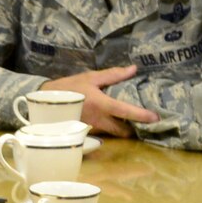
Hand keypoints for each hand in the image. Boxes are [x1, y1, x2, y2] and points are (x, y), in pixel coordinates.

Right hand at [45, 66, 160, 136]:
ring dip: (125, 129)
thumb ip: (113, 74)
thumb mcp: (90, 77)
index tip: (156, 118)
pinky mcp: (88, 131)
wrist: (45, 102)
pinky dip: (114, 129)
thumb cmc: (68, 88)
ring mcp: (93, 128)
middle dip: (135, 128)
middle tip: (145, 122)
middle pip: (123, 131)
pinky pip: (106, 133)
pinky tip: (117, 122)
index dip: (142, 115)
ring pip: (115, 133)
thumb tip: (133, 69)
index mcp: (101, 104)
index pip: (125, 111)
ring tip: (134, 122)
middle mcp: (99, 120)